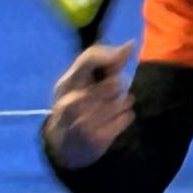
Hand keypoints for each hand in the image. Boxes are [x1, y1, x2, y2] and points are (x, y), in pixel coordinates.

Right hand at [44, 41, 135, 168]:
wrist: (62, 148)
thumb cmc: (76, 108)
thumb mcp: (81, 85)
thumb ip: (104, 66)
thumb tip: (130, 44)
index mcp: (66, 84)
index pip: (89, 59)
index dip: (111, 56)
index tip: (122, 60)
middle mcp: (71, 101)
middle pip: (112, 84)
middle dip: (119, 86)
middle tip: (114, 91)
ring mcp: (82, 122)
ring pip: (122, 102)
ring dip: (124, 103)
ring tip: (115, 107)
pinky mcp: (95, 138)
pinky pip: (126, 118)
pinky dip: (126, 117)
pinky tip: (116, 120)